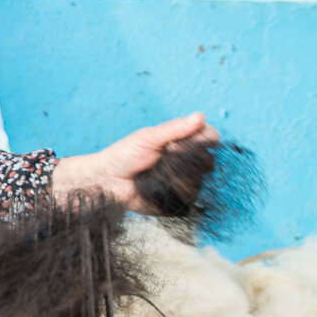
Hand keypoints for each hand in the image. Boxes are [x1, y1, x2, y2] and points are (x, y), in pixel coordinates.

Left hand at [51, 112, 218, 212]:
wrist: (107, 182)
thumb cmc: (123, 155)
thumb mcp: (148, 137)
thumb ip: (174, 129)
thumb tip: (200, 116)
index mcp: (180, 142)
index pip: (209, 137)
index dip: (206, 138)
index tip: (194, 139)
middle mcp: (185, 162)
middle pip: (208, 160)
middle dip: (192, 158)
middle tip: (169, 155)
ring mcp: (183, 181)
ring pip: (201, 180)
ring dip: (182, 176)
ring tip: (159, 173)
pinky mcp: (179, 200)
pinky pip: (191, 198)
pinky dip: (178, 193)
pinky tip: (161, 188)